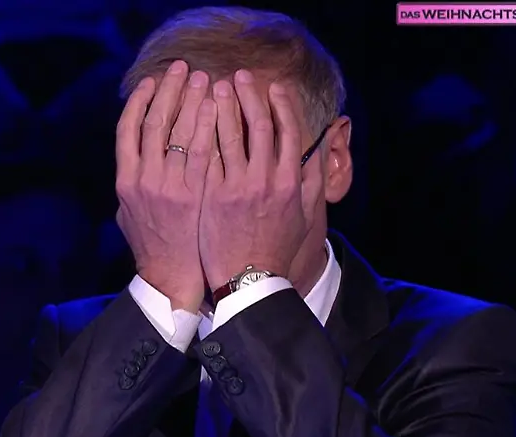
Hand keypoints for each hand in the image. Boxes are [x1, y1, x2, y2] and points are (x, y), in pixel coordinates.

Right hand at [115, 61, 217, 311]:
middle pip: (155, 121)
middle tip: (183, 69)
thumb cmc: (152, 248)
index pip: (128, 128)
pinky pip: (205, 151)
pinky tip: (217, 108)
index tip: (152, 81)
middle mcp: (144, 179)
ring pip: (180, 131)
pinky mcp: (195, 194)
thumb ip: (132, 183)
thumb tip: (137, 154)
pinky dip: (209, 125)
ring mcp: (170, 186)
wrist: (172, 279)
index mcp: (125, 181)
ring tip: (205, 79)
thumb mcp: (128, 214)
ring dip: (192, 100)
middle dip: (170, 90)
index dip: (141, 100)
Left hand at [199, 70, 320, 290]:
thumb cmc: (278, 249)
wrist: (249, 281)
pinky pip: (208, 156)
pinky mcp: (213, 197)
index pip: (288, 131)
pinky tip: (196, 119)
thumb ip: (311, 179)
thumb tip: (319, 146)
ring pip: (230, 135)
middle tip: (238, 76)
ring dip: (223, 106)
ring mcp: (237, 188)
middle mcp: (266, 181)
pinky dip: (204, 133)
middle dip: (249, 96)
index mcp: (291, 182)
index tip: (272, 87)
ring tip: (214, 87)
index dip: (281, 105)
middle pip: (259, 126)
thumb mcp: (306, 215)